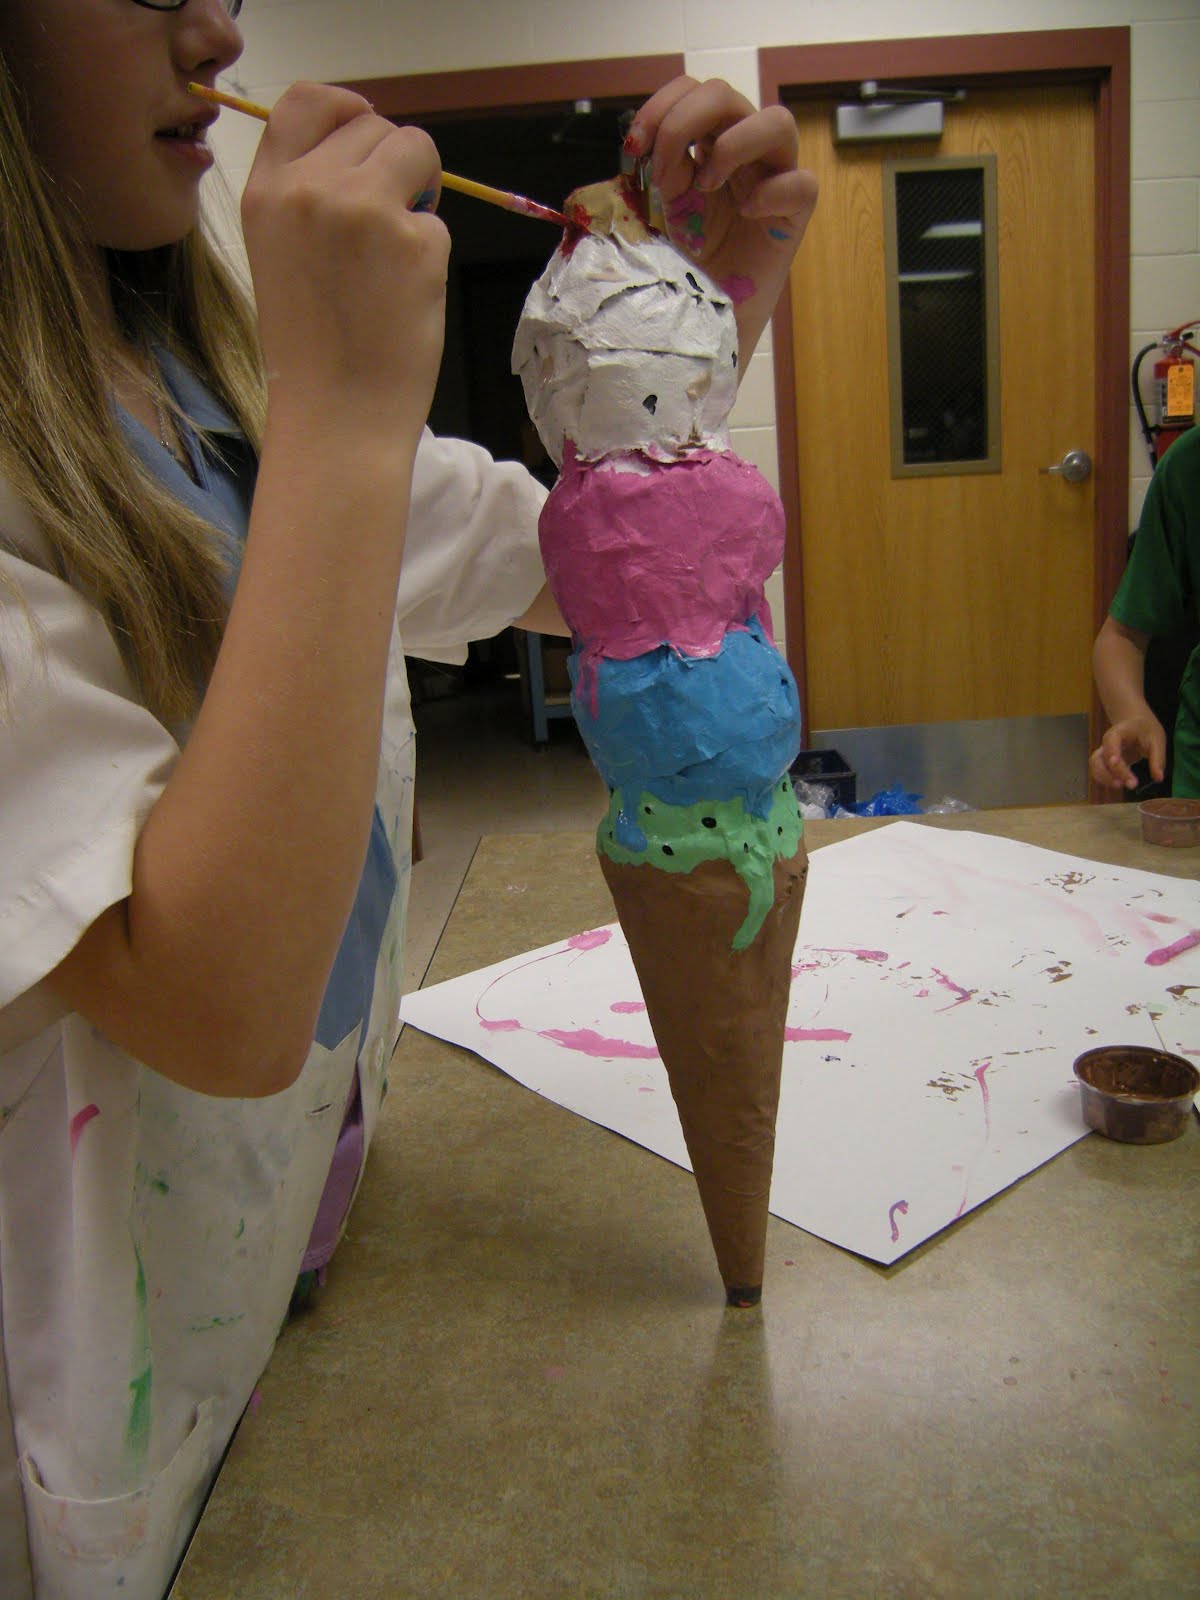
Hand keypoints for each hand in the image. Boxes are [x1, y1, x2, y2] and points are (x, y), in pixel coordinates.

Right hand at [241, 82, 448, 439]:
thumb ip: (310, 196)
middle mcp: (311, 188)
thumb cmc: (311, 349)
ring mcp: (364, 209)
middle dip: (394, 162)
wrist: (336, 414)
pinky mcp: (415, 240)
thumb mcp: (282, 254)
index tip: (369, 131)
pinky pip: (437, 222)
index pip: (305, 98)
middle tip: (388, 223)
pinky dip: (430, 255)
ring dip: (421, 190)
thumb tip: (366, 151)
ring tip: (398, 252)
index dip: (347, 107)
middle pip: (373, 124)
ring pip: (417, 150)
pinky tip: (405, 297)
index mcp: (267, 191)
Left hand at [627, 76, 817, 358]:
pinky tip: (746, 212)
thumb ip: (652, 175)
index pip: (691, 91)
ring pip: (777, 121)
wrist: (695, 331)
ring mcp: (771, 184)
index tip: (633, 148)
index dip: (660, 105)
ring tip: (706, 187)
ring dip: (732, 143)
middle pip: (726, 94)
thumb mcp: (653, 217)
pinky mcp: (793, 220)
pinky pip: (802, 183)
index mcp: (704, 149)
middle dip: (684, 121)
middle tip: (661, 173)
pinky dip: (773, 190)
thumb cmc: (677, 276)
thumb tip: (643, 148)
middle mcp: (740, 158)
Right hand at [1088, 714, 1166, 790]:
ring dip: (1105, 779)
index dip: (1112, 754)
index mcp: (1118, 732)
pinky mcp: (1104, 762)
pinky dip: (1105, 780)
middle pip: (1098, 758)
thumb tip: (1159, 778)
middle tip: (1129, 784)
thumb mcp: (1157, 740)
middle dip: (1109, 773)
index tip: (1118, 764)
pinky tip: (1119, 784)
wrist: (1136, 724)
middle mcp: (1105, 743)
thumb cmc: (1146, 730)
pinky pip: (1098, 772)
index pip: (1111, 742)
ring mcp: (1103, 753)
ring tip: (1121, 786)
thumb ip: (1157, 759)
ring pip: (1094, 767)